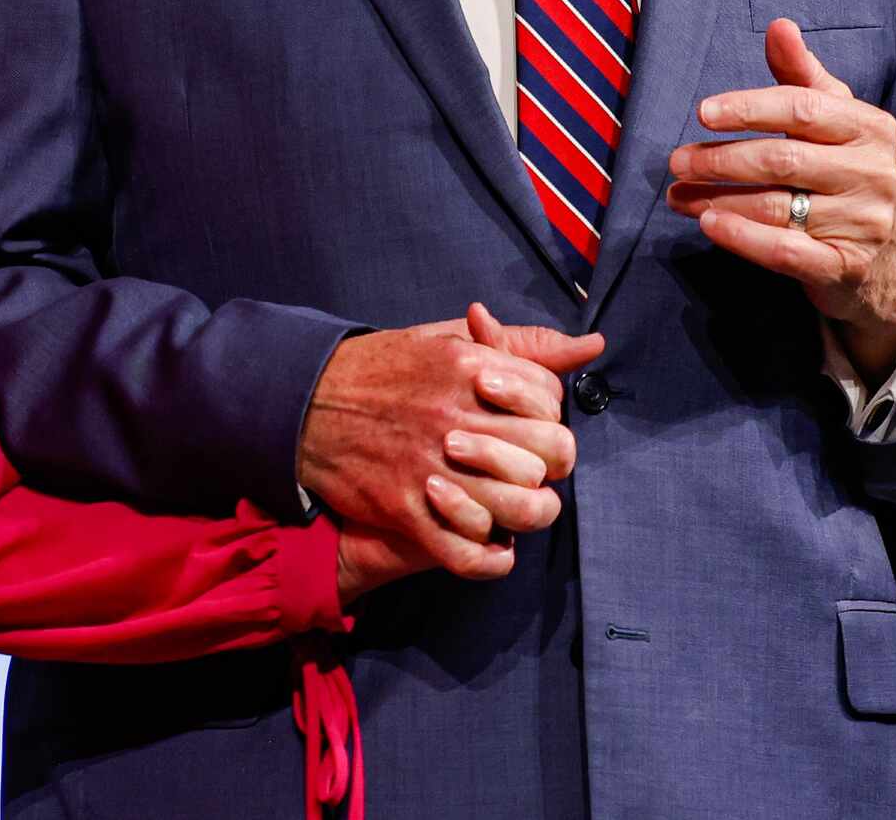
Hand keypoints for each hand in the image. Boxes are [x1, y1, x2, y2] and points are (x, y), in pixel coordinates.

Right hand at [301, 302, 603, 588]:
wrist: (303, 403)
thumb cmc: (383, 371)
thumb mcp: (447, 340)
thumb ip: (521, 345)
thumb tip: (592, 346)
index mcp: (470, 367)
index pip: (551, 399)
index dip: (547, 414)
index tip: (524, 422)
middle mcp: (457, 415)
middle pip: (550, 453)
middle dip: (546, 463)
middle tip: (524, 465)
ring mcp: (432, 465)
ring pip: (522, 506)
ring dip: (523, 510)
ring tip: (506, 503)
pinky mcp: (406, 508)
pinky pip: (472, 552)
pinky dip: (489, 556)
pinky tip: (486, 541)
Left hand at [667, 18, 895, 383]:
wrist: (882, 255)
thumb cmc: (842, 171)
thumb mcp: (831, 119)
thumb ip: (801, 75)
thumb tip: (779, 25)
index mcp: (870, 127)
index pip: (803, 108)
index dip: (749, 108)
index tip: (703, 112)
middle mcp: (873, 173)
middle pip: (783, 159)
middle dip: (721, 159)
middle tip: (677, 161)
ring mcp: (863, 222)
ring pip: (775, 206)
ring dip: (716, 198)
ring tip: (677, 195)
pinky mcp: (846, 266)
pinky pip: (785, 251)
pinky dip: (742, 238)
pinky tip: (709, 224)